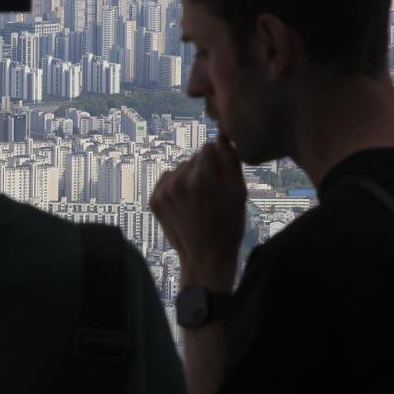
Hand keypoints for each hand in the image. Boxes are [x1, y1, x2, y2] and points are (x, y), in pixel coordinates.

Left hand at [149, 133, 246, 290]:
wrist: (205, 258)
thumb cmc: (228, 225)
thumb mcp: (238, 192)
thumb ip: (230, 160)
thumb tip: (221, 136)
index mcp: (200, 177)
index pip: (208, 148)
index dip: (218, 161)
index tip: (222, 179)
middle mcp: (178, 181)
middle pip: (193, 159)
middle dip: (204, 170)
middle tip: (212, 194)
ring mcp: (163, 192)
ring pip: (179, 169)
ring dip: (189, 178)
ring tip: (199, 201)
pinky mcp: (154, 201)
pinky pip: (166, 181)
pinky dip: (175, 187)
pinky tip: (186, 204)